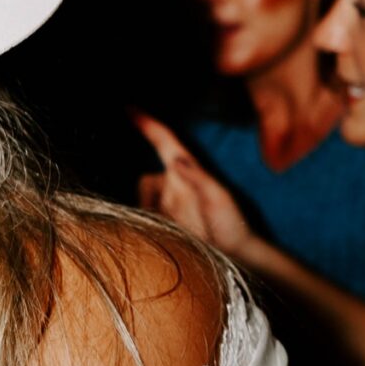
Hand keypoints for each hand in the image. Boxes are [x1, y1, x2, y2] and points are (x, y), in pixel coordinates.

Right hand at [132, 113, 255, 258]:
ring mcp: (170, 204)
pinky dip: (147, 225)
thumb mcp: (218, 199)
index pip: (163, 142)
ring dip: (148, 214)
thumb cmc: (232, 225)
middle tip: (165, 219)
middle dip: (145, 197)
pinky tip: (165, 238)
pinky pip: (144, 217)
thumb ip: (197, 177)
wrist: (237, 258)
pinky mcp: (166, 222)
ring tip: (172, 232)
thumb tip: (175, 157)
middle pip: (144, 181)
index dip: (147, 124)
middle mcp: (175, 185)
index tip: (128, 107)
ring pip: (142, 202)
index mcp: (187, 172)